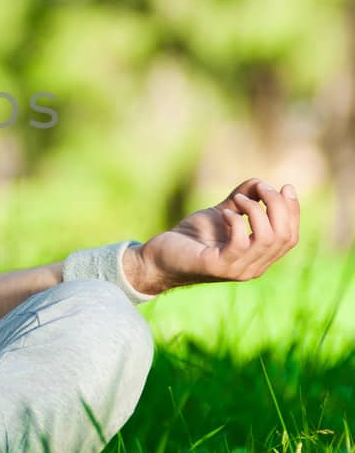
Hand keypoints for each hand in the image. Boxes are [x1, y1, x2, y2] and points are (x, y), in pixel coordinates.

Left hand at [132, 179, 299, 293]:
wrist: (159, 257)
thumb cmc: (192, 237)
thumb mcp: (223, 213)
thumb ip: (243, 199)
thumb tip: (262, 182)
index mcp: (259, 257)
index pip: (290, 237)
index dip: (293, 211)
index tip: (285, 186)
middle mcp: (254, 267)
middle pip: (285, 236)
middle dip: (278, 206)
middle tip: (260, 188)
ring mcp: (237, 270)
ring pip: (267, 239)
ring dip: (257, 210)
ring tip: (239, 200)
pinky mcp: (218, 266)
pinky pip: (241, 242)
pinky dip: (237, 222)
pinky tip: (225, 214)